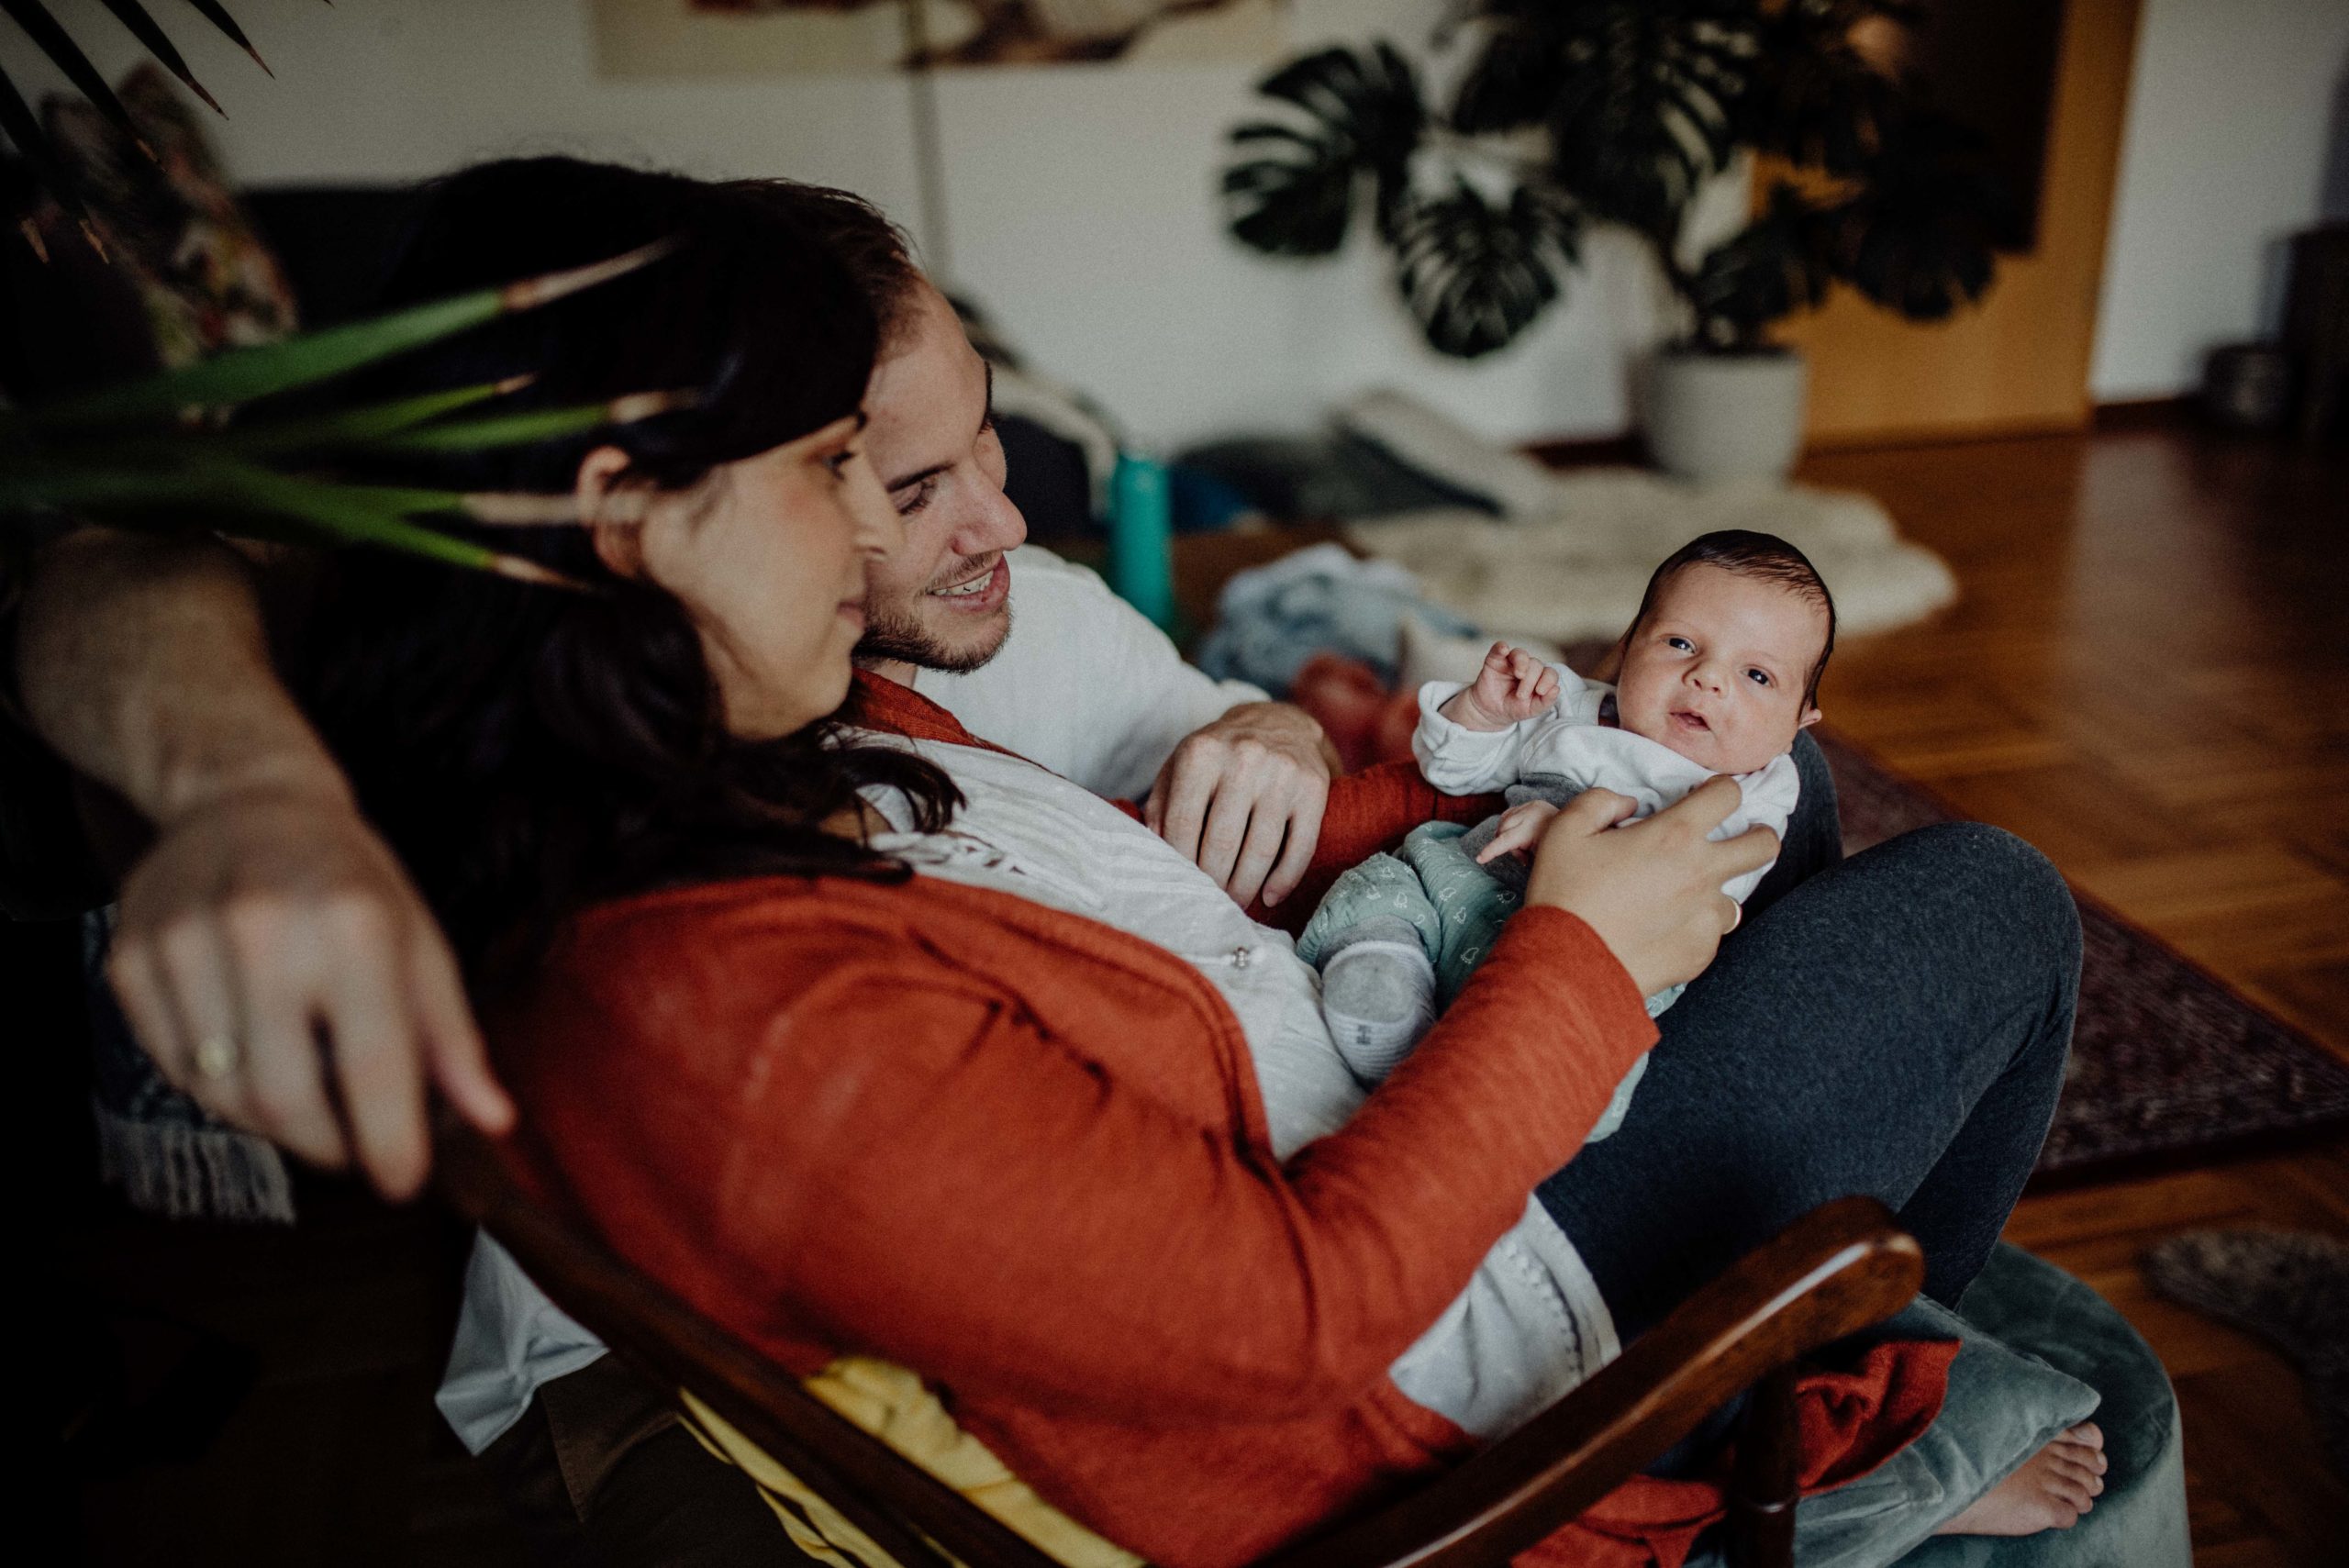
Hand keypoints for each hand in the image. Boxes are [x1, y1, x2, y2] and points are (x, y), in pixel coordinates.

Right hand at [103, 784, 513, 1200]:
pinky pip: (174, 1068)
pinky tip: (248, 1055)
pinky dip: (216, 1087)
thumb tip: (493, 1120)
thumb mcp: (421, 944)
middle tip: (351, 1147)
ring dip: (270, 1120)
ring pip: (221, 1095)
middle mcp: (265, 931)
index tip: (402, 1182)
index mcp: (356, 925)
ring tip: (304, 1093)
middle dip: (326, 1145)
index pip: (373, 1065)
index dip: (388, 1141)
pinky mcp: (130, 960)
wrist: (245, 801)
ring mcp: (185, 944)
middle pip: (284, 1098)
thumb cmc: (351, 882)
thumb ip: (453, 1039)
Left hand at [1145, 702, 1336, 907]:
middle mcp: (1243, 758)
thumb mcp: (1181, 765)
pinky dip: (1284, 879)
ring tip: (1236, 902)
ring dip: (1246, 886)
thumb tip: (1157, 851)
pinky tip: (1270, 896)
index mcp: (1202, 753)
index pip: (1183, 824)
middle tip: (1210, 900)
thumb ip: (1162, 805)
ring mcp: (1282, 773)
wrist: (1278, 724)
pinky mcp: (1313, 788)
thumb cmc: (1219, 756)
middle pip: (1222, 842)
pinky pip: (1301, 846)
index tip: (1182, 884)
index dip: (1181, 863)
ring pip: (1261, 850)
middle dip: (1213, 882)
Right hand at [1441, 642, 1558, 730]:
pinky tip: (1504, 650)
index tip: (1540, 692)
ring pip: (1520, 653)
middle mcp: (1527, 667)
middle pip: (1535, 664)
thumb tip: (1556, 689)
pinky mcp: (1495, 660)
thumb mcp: (1532, 710)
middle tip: (1520, 696)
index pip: (1549, 673)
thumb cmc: (1514, 708)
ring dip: (1521, 663)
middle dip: (1530, 681)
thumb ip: (1546, 702)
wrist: (1491, 712)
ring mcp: (1511, 662)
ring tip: (1519, 675)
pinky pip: (1499, 648)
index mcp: (1539, 678)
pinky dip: (1502, 647)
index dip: (1548, 680)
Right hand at [1475, 798, 1560, 863]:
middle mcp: (1529, 812)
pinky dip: (1508, 825)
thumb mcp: (1544, 855)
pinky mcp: (1530, 803)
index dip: (1491, 850)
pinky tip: (1518, 833)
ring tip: (1522, 845)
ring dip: (1505, 835)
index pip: (1506, 841)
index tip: (1480, 858)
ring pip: (1503, 822)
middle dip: (1505, 845)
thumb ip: (1526, 856)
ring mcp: (1529, 805)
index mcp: (1533, 827)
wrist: (1577, 826)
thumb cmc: (1561, 846)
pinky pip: (1509, 814)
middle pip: (1502, 831)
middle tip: (1523, 856)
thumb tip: (1521, 859)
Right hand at [1521, 776, 1776, 996]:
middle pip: (1764, 845)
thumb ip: (1599, 801)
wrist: (1566, 965)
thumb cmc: (1564, 893)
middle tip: (1741, 838)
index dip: (1722, 789)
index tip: (1710, 796)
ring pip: (1733, 897)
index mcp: (1674, 835)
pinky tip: (1660, 931)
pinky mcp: (1701, 952)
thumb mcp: (1565, 830)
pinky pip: (1709, 933)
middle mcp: (1702, 873)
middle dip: (1760, 835)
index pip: (1728, 795)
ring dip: (1712, 892)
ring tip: (1679, 900)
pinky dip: (1692, 928)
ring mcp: (1706, 916)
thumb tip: (1627, 803)